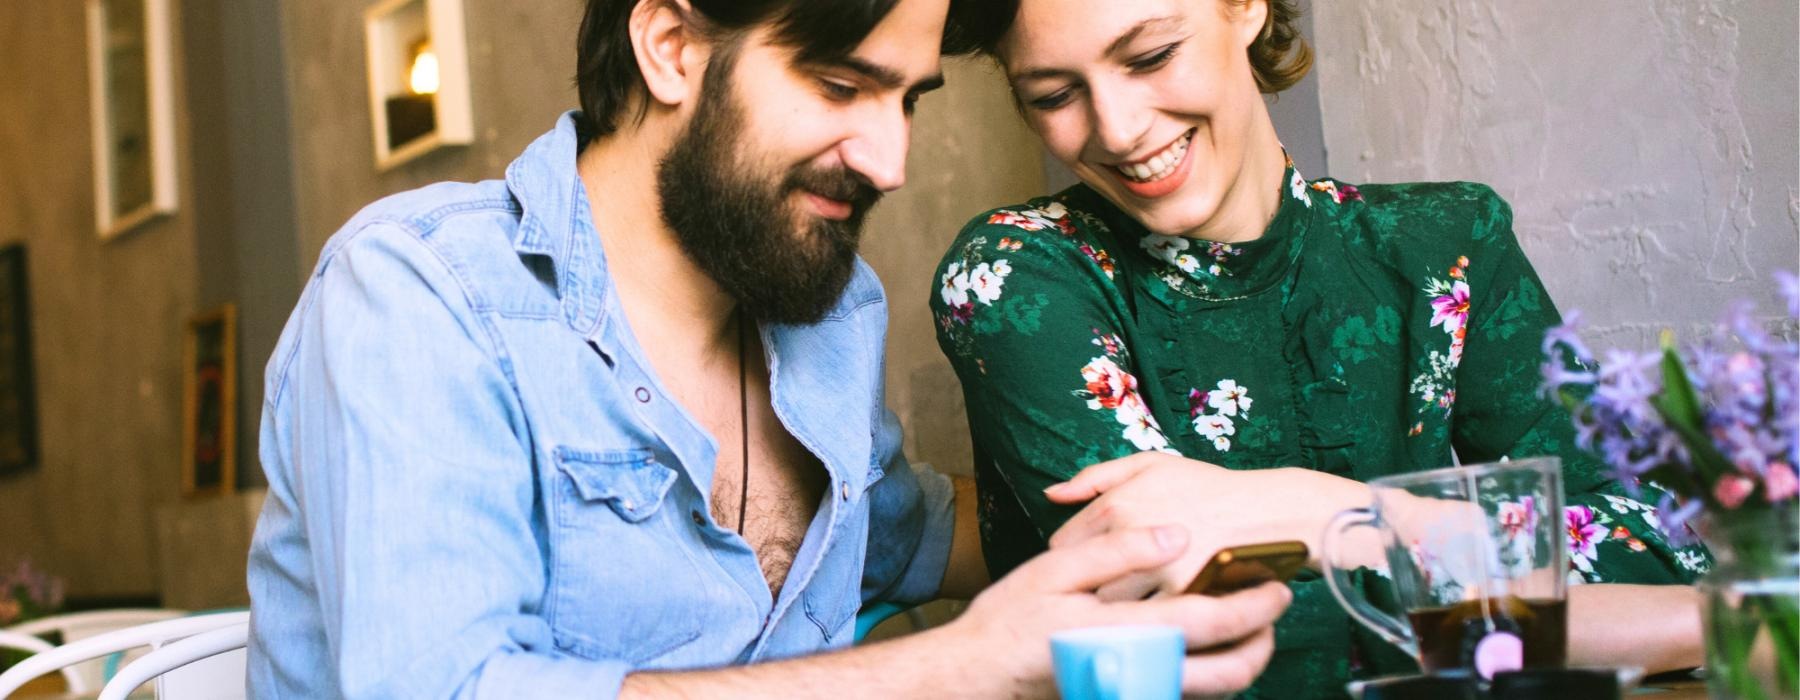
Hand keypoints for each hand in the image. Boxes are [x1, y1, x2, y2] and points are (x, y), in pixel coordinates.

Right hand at [949, 525, 1289, 698]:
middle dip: (1261, 645)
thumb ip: (1118, 549)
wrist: (982, 673)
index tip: (1279, 586)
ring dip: (1242, 659)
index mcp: (1124, 632)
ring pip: (1212, 690)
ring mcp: (1135, 690)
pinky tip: (1204, 639)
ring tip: (1250, 623)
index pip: (1208, 623)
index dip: (1252, 606)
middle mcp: (1138, 671)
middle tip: (1275, 613)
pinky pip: (1185, 691)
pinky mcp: (1128, 697)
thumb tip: (1176, 533)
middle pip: (1227, 675)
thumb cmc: (1011, 620)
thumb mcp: (1054, 570)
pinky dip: (1208, 669)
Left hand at [1042, 452, 1371, 600]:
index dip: (1073, 560)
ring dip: (1111, 614)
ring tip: (1121, 612)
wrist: (1271, 511)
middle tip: (1102, 594)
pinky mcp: (1184, 599)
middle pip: (1082, 582)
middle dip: (1087, 590)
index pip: (1064, 546)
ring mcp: (1157, 571)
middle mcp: (1131, 537)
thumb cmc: (1209, 487)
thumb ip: (1097, 476)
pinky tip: (1148, 624)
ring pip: (1110, 608)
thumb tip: (1051, 494)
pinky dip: (1143, 628)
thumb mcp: (1152, 465)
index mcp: (1117, 505)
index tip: (1088, 567)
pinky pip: (1147, 624)